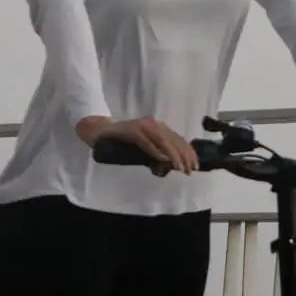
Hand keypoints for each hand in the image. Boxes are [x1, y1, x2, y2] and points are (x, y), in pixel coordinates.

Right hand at [75, 115, 198, 175]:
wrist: (101, 130)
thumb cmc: (123, 141)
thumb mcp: (144, 148)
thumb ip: (156, 154)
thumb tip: (168, 167)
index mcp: (159, 127)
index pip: (179, 139)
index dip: (189, 152)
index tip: (195, 165)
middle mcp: (153, 124)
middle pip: (174, 140)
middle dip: (184, 156)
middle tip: (189, 171)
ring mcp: (143, 126)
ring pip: (163, 141)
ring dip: (173, 155)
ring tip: (179, 168)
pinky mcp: (132, 131)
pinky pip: (147, 142)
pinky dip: (155, 151)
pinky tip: (163, 160)